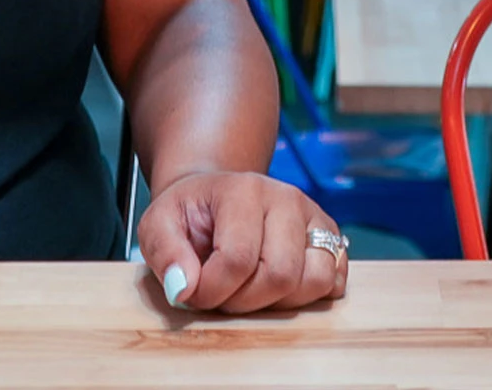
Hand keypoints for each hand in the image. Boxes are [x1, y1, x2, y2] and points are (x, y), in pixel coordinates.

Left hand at [139, 171, 347, 313]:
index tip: (193, 292)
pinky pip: (334, 280)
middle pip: (280, 275)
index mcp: (243, 190)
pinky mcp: (329, 236)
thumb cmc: (189, 214)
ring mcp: (313, 217)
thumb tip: (183, 287)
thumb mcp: (157, 225)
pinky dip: (308, 296)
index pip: (238, 260)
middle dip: (245, 301)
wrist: (215, 196)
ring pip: (314, 280)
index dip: (211, 291)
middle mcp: (286, 198)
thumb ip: (165, 253)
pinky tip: (277, 288)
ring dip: (278, 302)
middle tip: (222, 294)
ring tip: (249, 290)